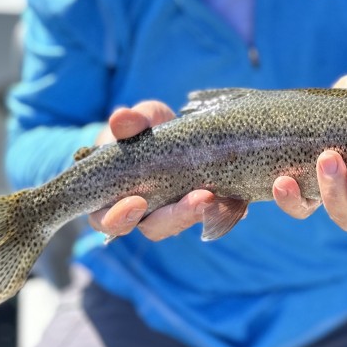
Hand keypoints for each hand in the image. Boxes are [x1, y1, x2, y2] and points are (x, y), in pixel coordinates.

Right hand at [88, 102, 215, 241]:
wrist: (170, 131)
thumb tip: (120, 118)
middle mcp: (143, 215)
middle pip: (154, 228)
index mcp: (113, 200)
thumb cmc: (142, 130)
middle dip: (177, 217)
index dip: (119, 217)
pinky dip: (225, 209)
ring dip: (203, 212)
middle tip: (200, 199)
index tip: (137, 202)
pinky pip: (213, 215)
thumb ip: (130, 122)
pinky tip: (239, 201)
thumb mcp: (137, 121)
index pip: (108, 221)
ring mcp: (173, 213)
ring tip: (219, 195)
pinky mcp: (202, 207)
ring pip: (184, 224)